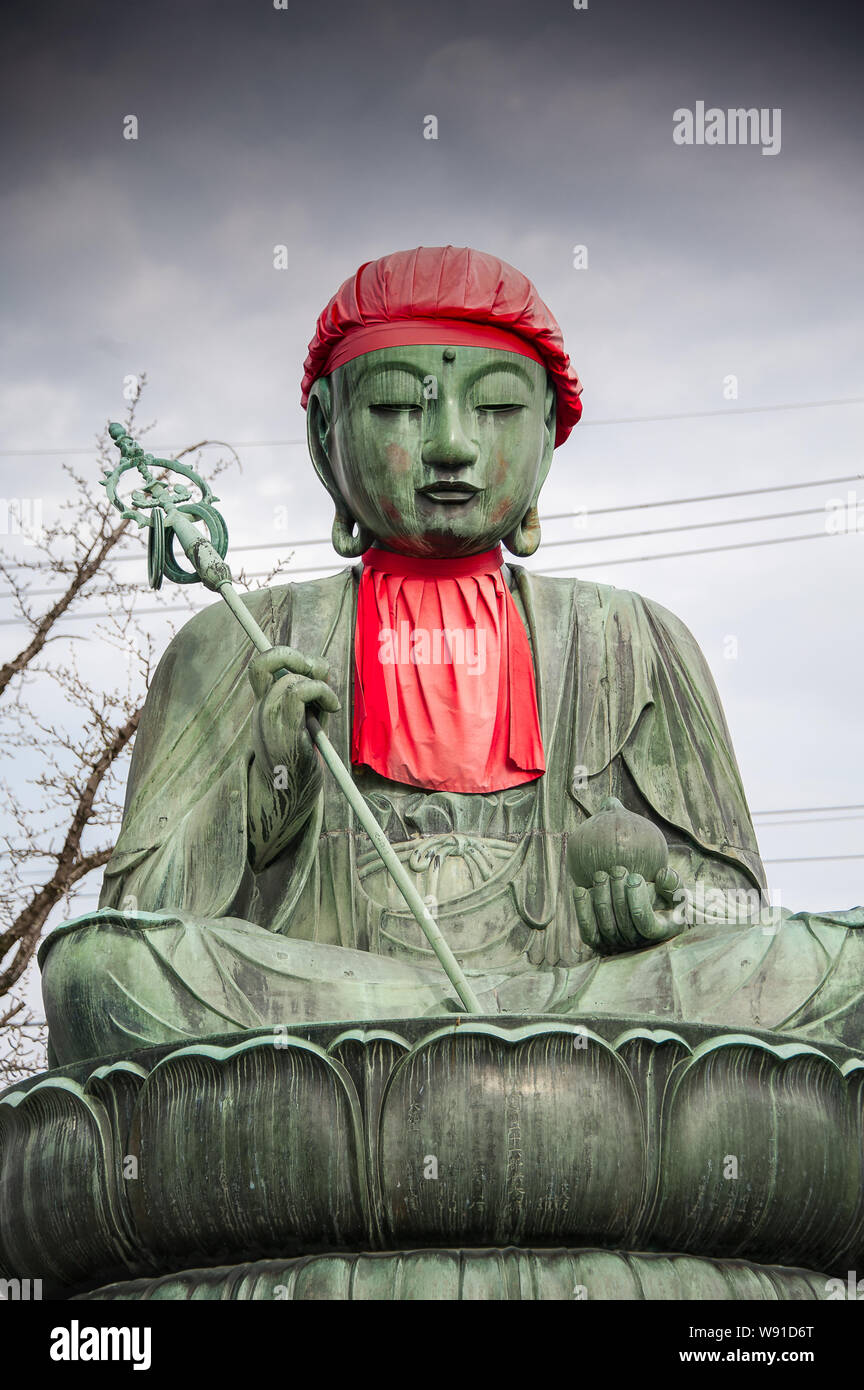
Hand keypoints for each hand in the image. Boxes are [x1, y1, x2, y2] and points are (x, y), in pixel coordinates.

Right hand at [246, 646, 340, 869]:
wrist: (288, 796)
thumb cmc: (299, 760)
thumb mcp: (308, 719)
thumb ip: (314, 692)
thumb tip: (321, 664)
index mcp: (264, 705)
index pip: (260, 667)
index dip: (282, 653)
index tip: (307, 664)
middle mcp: (262, 708)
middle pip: (262, 662)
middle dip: (290, 654)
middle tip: (313, 669)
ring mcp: (269, 719)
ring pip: (289, 678)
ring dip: (317, 684)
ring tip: (329, 703)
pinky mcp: (283, 730)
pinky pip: (298, 693)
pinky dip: (321, 693)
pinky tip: (331, 710)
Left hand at [573, 866, 685, 954]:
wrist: (644, 912)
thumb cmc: (663, 900)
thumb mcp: (675, 891)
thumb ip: (673, 883)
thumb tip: (662, 875)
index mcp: (660, 932)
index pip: (644, 921)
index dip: (637, 898)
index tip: (635, 876)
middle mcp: (638, 944)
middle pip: (623, 922)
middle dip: (618, 892)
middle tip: (617, 870)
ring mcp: (617, 946)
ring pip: (605, 924)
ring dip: (601, 897)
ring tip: (601, 875)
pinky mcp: (598, 943)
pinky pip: (588, 931)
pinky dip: (582, 911)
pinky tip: (580, 889)